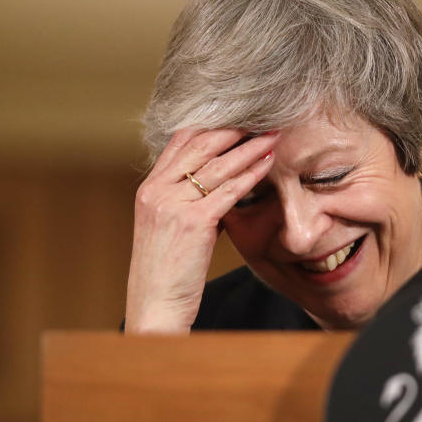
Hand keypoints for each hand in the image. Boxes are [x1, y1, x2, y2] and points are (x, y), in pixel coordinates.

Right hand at [124, 127, 276, 333]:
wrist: (155, 303)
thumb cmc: (167, 271)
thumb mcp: (169, 228)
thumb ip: (188, 203)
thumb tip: (221, 187)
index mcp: (149, 189)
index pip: (179, 143)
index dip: (210, 126)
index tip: (237, 118)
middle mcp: (156, 191)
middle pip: (200, 147)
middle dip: (233, 130)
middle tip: (261, 119)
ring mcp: (172, 205)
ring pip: (217, 166)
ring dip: (249, 148)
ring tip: (272, 136)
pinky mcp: (192, 222)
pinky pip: (228, 191)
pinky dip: (251, 175)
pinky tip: (268, 165)